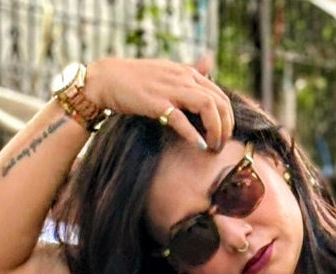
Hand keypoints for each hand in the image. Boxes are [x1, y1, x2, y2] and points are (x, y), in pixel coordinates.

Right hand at [86, 58, 233, 150]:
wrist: (108, 78)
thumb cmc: (137, 80)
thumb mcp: (167, 72)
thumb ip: (189, 73)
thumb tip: (209, 63)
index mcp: (188, 73)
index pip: (221, 94)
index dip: (228, 118)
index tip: (224, 136)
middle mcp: (183, 78)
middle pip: (219, 101)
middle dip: (226, 127)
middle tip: (221, 146)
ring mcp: (170, 89)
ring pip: (207, 106)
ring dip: (216, 130)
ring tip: (213, 147)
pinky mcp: (156, 103)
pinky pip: (181, 119)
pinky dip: (193, 134)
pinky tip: (199, 146)